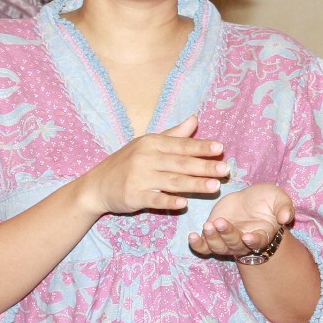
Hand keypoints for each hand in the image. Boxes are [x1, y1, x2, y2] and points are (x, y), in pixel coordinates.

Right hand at [74, 115, 227, 215]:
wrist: (97, 185)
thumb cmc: (127, 162)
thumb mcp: (147, 144)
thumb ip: (174, 134)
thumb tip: (195, 118)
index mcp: (151, 143)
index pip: (181, 145)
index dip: (201, 146)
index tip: (220, 148)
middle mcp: (146, 158)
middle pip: (180, 163)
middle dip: (204, 166)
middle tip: (225, 170)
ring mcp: (139, 178)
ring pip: (172, 182)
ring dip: (194, 184)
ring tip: (215, 186)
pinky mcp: (134, 196)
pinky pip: (155, 199)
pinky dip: (169, 202)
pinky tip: (184, 204)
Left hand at [189, 183, 294, 260]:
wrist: (250, 201)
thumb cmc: (267, 200)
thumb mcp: (279, 198)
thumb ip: (285, 207)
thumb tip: (286, 217)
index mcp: (262, 234)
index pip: (258, 242)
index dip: (253, 241)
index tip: (247, 237)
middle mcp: (244, 242)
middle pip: (235, 244)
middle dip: (227, 235)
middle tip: (220, 223)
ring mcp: (227, 241)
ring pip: (218, 246)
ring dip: (212, 238)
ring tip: (208, 225)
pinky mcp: (213, 235)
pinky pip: (204, 247)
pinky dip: (197, 245)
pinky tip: (192, 237)